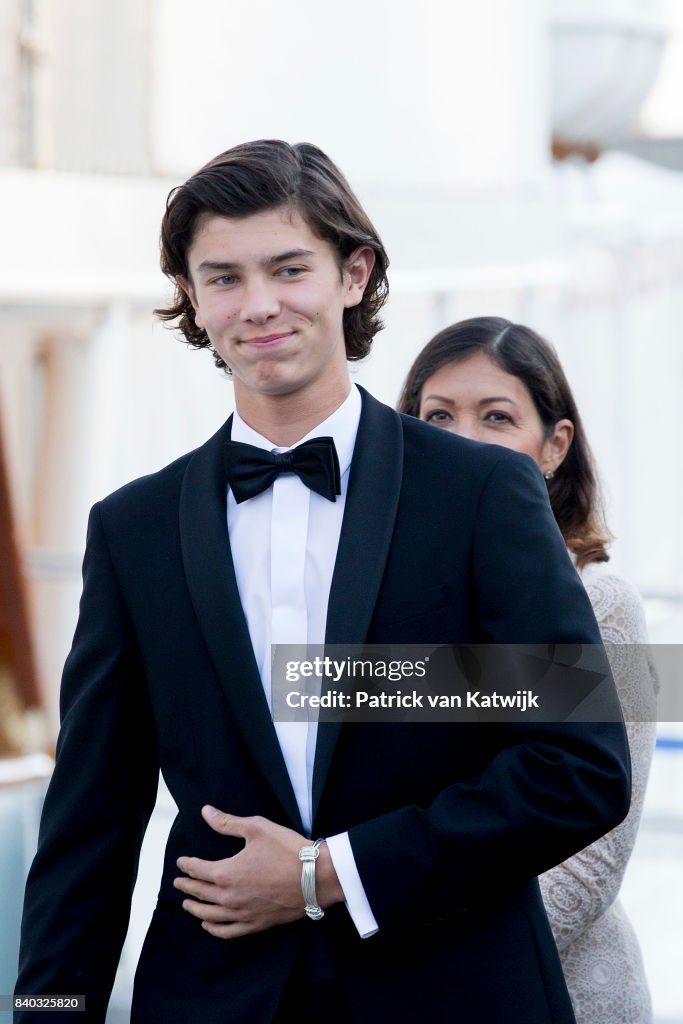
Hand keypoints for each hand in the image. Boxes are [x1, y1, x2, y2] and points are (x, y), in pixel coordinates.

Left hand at [174, 806, 343, 938]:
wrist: (316, 877)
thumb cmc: (287, 850)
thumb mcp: (257, 828)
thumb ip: (228, 822)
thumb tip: (206, 812)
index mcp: (226, 873)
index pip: (197, 870)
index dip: (186, 865)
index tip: (181, 862)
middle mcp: (229, 897)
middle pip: (200, 894)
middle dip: (187, 887)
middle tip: (178, 882)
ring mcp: (242, 914)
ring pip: (209, 915)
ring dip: (195, 909)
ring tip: (187, 905)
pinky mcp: (256, 924)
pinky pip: (227, 931)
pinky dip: (214, 929)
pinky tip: (209, 924)